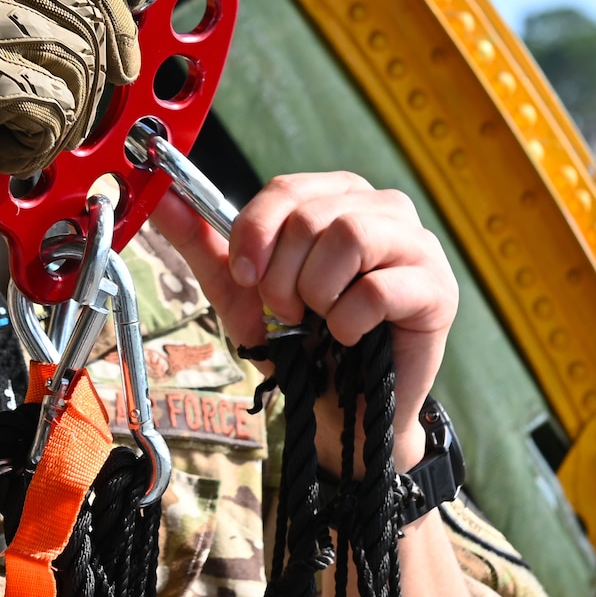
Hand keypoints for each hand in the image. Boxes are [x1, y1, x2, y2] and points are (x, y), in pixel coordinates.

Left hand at [154, 172, 458, 469]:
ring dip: (317, 294)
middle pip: (314, 216)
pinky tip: (350, 336)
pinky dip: (348, 321)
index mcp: (339, 196)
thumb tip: (158, 194)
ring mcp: (418, 245)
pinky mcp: (437, 289)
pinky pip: (378, 289)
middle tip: (288, 312)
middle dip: (283, 276)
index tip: (244, 277)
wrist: (342, 408)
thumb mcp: (243, 290)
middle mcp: (384, 209)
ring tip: (319, 321)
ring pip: (350, 237)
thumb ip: (204, 241)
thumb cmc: (301, 341)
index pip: (287, 189)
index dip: (255, 233)